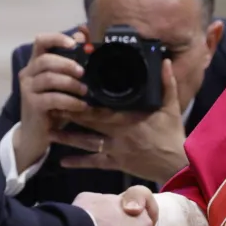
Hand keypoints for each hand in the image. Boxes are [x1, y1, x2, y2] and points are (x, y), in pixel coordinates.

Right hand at [13, 31, 91, 171]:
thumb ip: (70, 63)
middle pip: (45, 60)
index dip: (56, 38)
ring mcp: (28, 89)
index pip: (40, 41)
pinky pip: (53, 98)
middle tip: (83, 72)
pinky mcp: (32, 105)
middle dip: (67, 64)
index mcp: (35, 64)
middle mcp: (28, 73)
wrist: (35, 134)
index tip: (74, 43)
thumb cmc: (51, 106)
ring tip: (85, 91)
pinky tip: (81, 105)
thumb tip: (83, 38)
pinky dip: (70, 101)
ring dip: (71, 83)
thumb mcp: (61, 85)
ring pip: (49, 78)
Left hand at [55, 59, 187, 182]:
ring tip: (49, 132)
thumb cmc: (172, 134)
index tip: (68, 91)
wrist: (176, 165)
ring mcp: (115, 149)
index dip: (84, 100)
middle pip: (89, 122)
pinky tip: (62, 161)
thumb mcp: (171, 107)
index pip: (102, 107)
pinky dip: (78, 162)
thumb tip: (163, 60)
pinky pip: (94, 163)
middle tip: (51, 107)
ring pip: (87, 143)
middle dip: (69, 114)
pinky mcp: (116, 163)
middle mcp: (118, 133)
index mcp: (129, 117)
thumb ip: (166, 83)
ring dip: (67, 138)